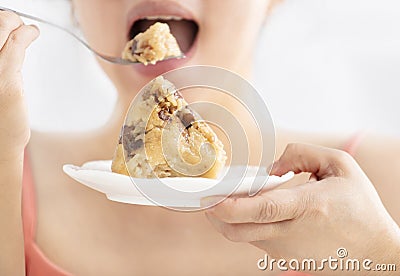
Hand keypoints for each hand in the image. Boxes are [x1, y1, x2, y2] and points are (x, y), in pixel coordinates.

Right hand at [0, 11, 38, 158]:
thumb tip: (8, 39)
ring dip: (17, 24)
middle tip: (17, 24)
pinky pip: (16, 44)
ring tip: (26, 31)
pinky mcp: (4, 76)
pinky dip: (28, 33)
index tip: (7, 23)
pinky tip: (33, 33)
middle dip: (8, 18)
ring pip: (3, 27)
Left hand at [202, 144, 399, 273]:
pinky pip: (253, 239)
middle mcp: (292, 233)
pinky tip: (251, 209)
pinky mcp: (283, 258)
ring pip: (242, 236)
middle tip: (207, 195)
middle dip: (214, 214)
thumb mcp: (340, 166)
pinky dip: (244, 224)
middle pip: (239, 229)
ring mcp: (285, 250)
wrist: (375, 251)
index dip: (231, 206)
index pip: (262, 210)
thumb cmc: (359, 206)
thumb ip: (302, 154)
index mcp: (308, 207)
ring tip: (229, 198)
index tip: (210, 197)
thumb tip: (271, 168)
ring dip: (228, 218)